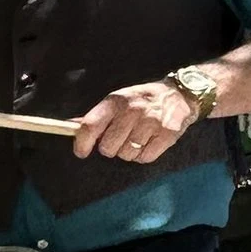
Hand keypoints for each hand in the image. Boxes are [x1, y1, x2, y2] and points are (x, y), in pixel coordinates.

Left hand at [71, 79, 202, 165]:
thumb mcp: (118, 101)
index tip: (81, 152)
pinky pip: (146, 157)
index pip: (91, 125)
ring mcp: (151, 121)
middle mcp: (132, 110)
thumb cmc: (142, 100)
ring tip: (137, 138)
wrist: (179, 94)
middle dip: (111, 148)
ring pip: (127, 154)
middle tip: (120, 140)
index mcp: (116, 101)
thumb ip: (96, 116)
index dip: (82, 143)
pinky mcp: (167, 133)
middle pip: (108, 147)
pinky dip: (145, 155)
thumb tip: (70, 126)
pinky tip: (149, 142)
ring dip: (130, 152)